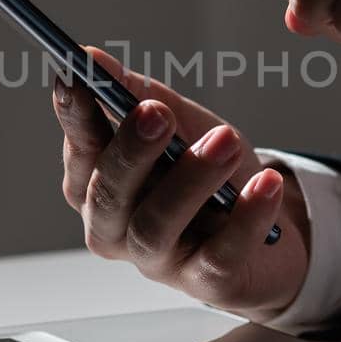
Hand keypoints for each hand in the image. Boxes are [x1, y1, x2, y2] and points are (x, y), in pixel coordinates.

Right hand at [52, 48, 310, 322]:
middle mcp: (115, 228)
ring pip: (157, 225)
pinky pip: (220, 254)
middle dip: (130, 150)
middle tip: (156, 111)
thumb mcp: (175, 125)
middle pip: (109, 194)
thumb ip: (134, 95)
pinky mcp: (205, 282)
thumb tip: (93, 59)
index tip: (76, 75)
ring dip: (191, 179)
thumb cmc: (208, 176)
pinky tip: (265, 184)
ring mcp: (157, 260)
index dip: (75, 115)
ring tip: (225, 142)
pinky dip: (246, 218)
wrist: (265, 233)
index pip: (79, 150)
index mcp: (97, 186)